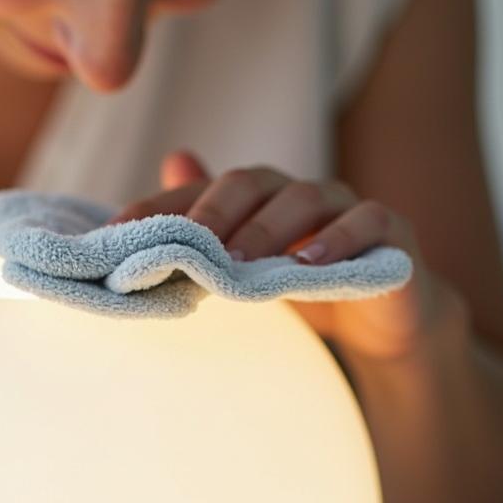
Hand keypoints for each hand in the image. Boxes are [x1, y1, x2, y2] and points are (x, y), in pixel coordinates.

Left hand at [104, 150, 461, 361]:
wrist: (381, 318)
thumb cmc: (299, 287)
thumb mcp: (241, 273)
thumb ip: (197, 247)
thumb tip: (135, 225)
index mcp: (250, 197)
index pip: (194, 192)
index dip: (155, 209)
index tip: (114, 236)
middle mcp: (291, 191)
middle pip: (247, 183)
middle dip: (211, 214)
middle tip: (186, 249)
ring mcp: (343, 206)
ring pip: (304, 198)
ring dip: (266, 229)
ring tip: (238, 263)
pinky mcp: (388, 231)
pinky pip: (366, 222)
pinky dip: (337, 240)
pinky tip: (308, 264)